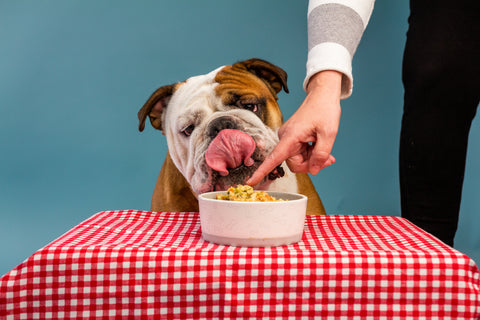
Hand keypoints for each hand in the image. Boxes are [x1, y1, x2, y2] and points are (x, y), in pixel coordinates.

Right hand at [247, 70, 341, 185]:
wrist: (322, 95)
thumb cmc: (325, 110)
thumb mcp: (329, 134)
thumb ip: (321, 155)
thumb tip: (313, 170)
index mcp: (290, 136)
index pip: (273, 158)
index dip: (261, 171)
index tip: (250, 182)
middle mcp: (285, 138)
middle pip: (294, 164)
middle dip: (311, 164)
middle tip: (328, 159)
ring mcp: (288, 138)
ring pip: (298, 160)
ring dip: (313, 158)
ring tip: (327, 151)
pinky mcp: (292, 138)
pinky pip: (299, 153)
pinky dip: (311, 153)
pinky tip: (320, 147)